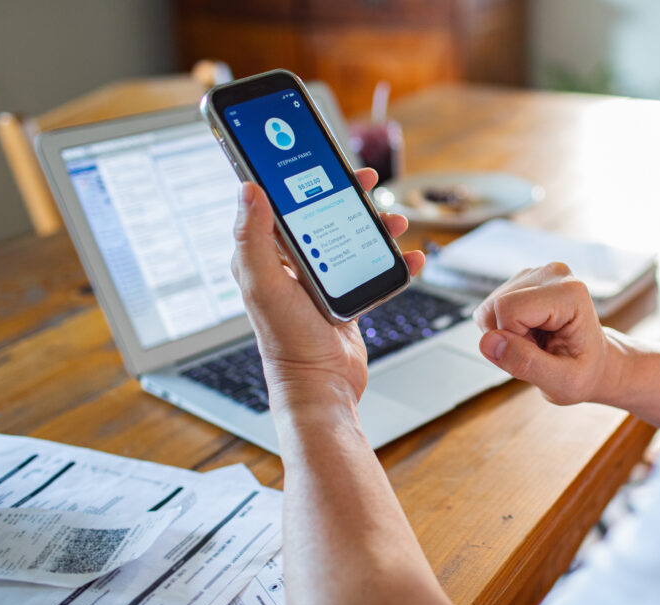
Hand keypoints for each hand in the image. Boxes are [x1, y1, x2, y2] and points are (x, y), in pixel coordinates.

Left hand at [231, 168, 424, 412]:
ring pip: (352, 239)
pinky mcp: (347, 298)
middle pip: (323, 216)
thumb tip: (248, 189)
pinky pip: (373, 270)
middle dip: (348, 198)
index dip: (300, 179)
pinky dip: (394, 263)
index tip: (323, 161)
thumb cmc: (287, 342)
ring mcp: (322, 282)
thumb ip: (254, 237)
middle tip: (366, 184)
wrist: (321, 387)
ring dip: (376, 227)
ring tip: (394, 222)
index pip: (282, 205)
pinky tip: (411, 258)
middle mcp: (293, 266)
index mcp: (267, 257)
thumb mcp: (265, 284)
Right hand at [473, 262, 623, 404]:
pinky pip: (491, 308)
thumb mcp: (563, 382)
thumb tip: (487, 342)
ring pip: (489, 308)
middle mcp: (553, 274)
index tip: (540, 354)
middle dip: (507, 337)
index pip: (509, 309)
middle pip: (496, 306)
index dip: (513, 341)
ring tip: (536, 343)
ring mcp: (536, 274)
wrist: (595, 363)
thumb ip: (525, 363)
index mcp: (570, 293)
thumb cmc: (584, 372)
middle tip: (538, 351)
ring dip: (505, 334)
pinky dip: (503, 328)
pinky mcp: (523, 281)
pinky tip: (529, 334)